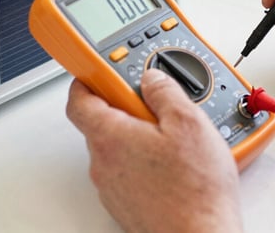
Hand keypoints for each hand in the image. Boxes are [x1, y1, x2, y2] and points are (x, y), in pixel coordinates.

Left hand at [66, 69, 242, 232]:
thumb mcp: (189, 123)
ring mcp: (113, 187)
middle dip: (129, 108)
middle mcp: (103, 163)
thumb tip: (153, 78)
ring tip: (177, 139)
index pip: (79, 99)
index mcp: (110, 136)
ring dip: (141, 137)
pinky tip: (176, 164)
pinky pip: (130, 172)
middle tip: (159, 105)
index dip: (88, 79)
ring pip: (119, 149)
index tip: (101, 69)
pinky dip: (147, 162)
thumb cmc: (195, 191)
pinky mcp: (127, 205)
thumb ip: (165, 91)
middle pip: (103, 122)